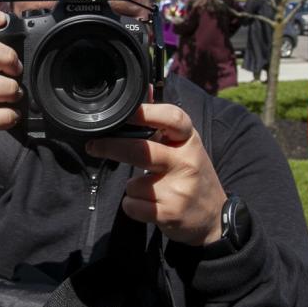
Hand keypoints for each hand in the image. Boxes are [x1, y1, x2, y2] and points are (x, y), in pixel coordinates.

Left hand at [85, 103, 227, 245]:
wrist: (213, 217)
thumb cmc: (192, 174)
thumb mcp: (184, 146)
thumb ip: (162, 122)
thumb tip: (145, 89)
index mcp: (189, 141)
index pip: (172, 118)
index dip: (146, 112)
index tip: (124, 112)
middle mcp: (186, 162)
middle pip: (141, 150)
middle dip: (112, 147)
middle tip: (93, 145)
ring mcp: (179, 189)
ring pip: (133, 184)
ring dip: (133, 187)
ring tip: (151, 189)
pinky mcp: (169, 213)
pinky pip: (132, 205)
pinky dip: (133, 206)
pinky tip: (150, 205)